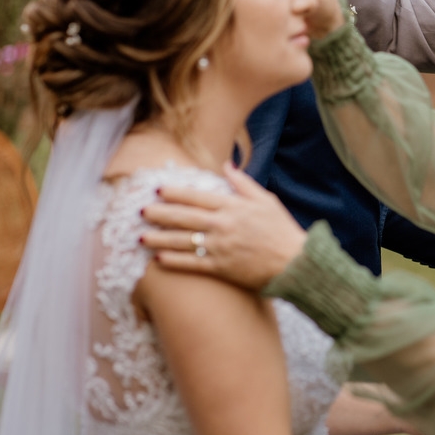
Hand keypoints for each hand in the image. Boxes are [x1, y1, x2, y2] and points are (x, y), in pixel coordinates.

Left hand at [141, 165, 306, 290]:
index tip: (158, 190)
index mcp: (233, 206)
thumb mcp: (266, 200)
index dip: (176, 193)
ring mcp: (220, 248)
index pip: (197, 197)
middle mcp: (222, 225)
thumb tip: (227, 165)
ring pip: (183, 241)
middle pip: (184, 217)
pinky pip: (192, 264)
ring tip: (141, 236)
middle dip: (160, 214)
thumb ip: (243, 183)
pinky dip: (174, 261)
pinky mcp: (221, 268)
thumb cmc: (281, 230)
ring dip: (160, 238)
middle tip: (141, 211)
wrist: (294, 263)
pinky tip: (159, 259)